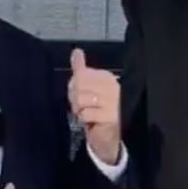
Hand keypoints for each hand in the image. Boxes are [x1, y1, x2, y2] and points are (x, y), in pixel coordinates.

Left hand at [68, 48, 121, 165]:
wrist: (108, 137)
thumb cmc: (96, 111)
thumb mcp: (87, 88)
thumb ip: (81, 69)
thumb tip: (76, 52)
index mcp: (107, 78)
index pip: (81, 75)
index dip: (74, 87)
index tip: (80, 96)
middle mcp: (112, 87)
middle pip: (79, 86)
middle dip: (75, 99)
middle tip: (82, 107)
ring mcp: (113, 102)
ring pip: (81, 99)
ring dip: (79, 110)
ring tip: (87, 114)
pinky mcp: (110, 116)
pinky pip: (86, 113)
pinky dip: (84, 119)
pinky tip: (91, 121)